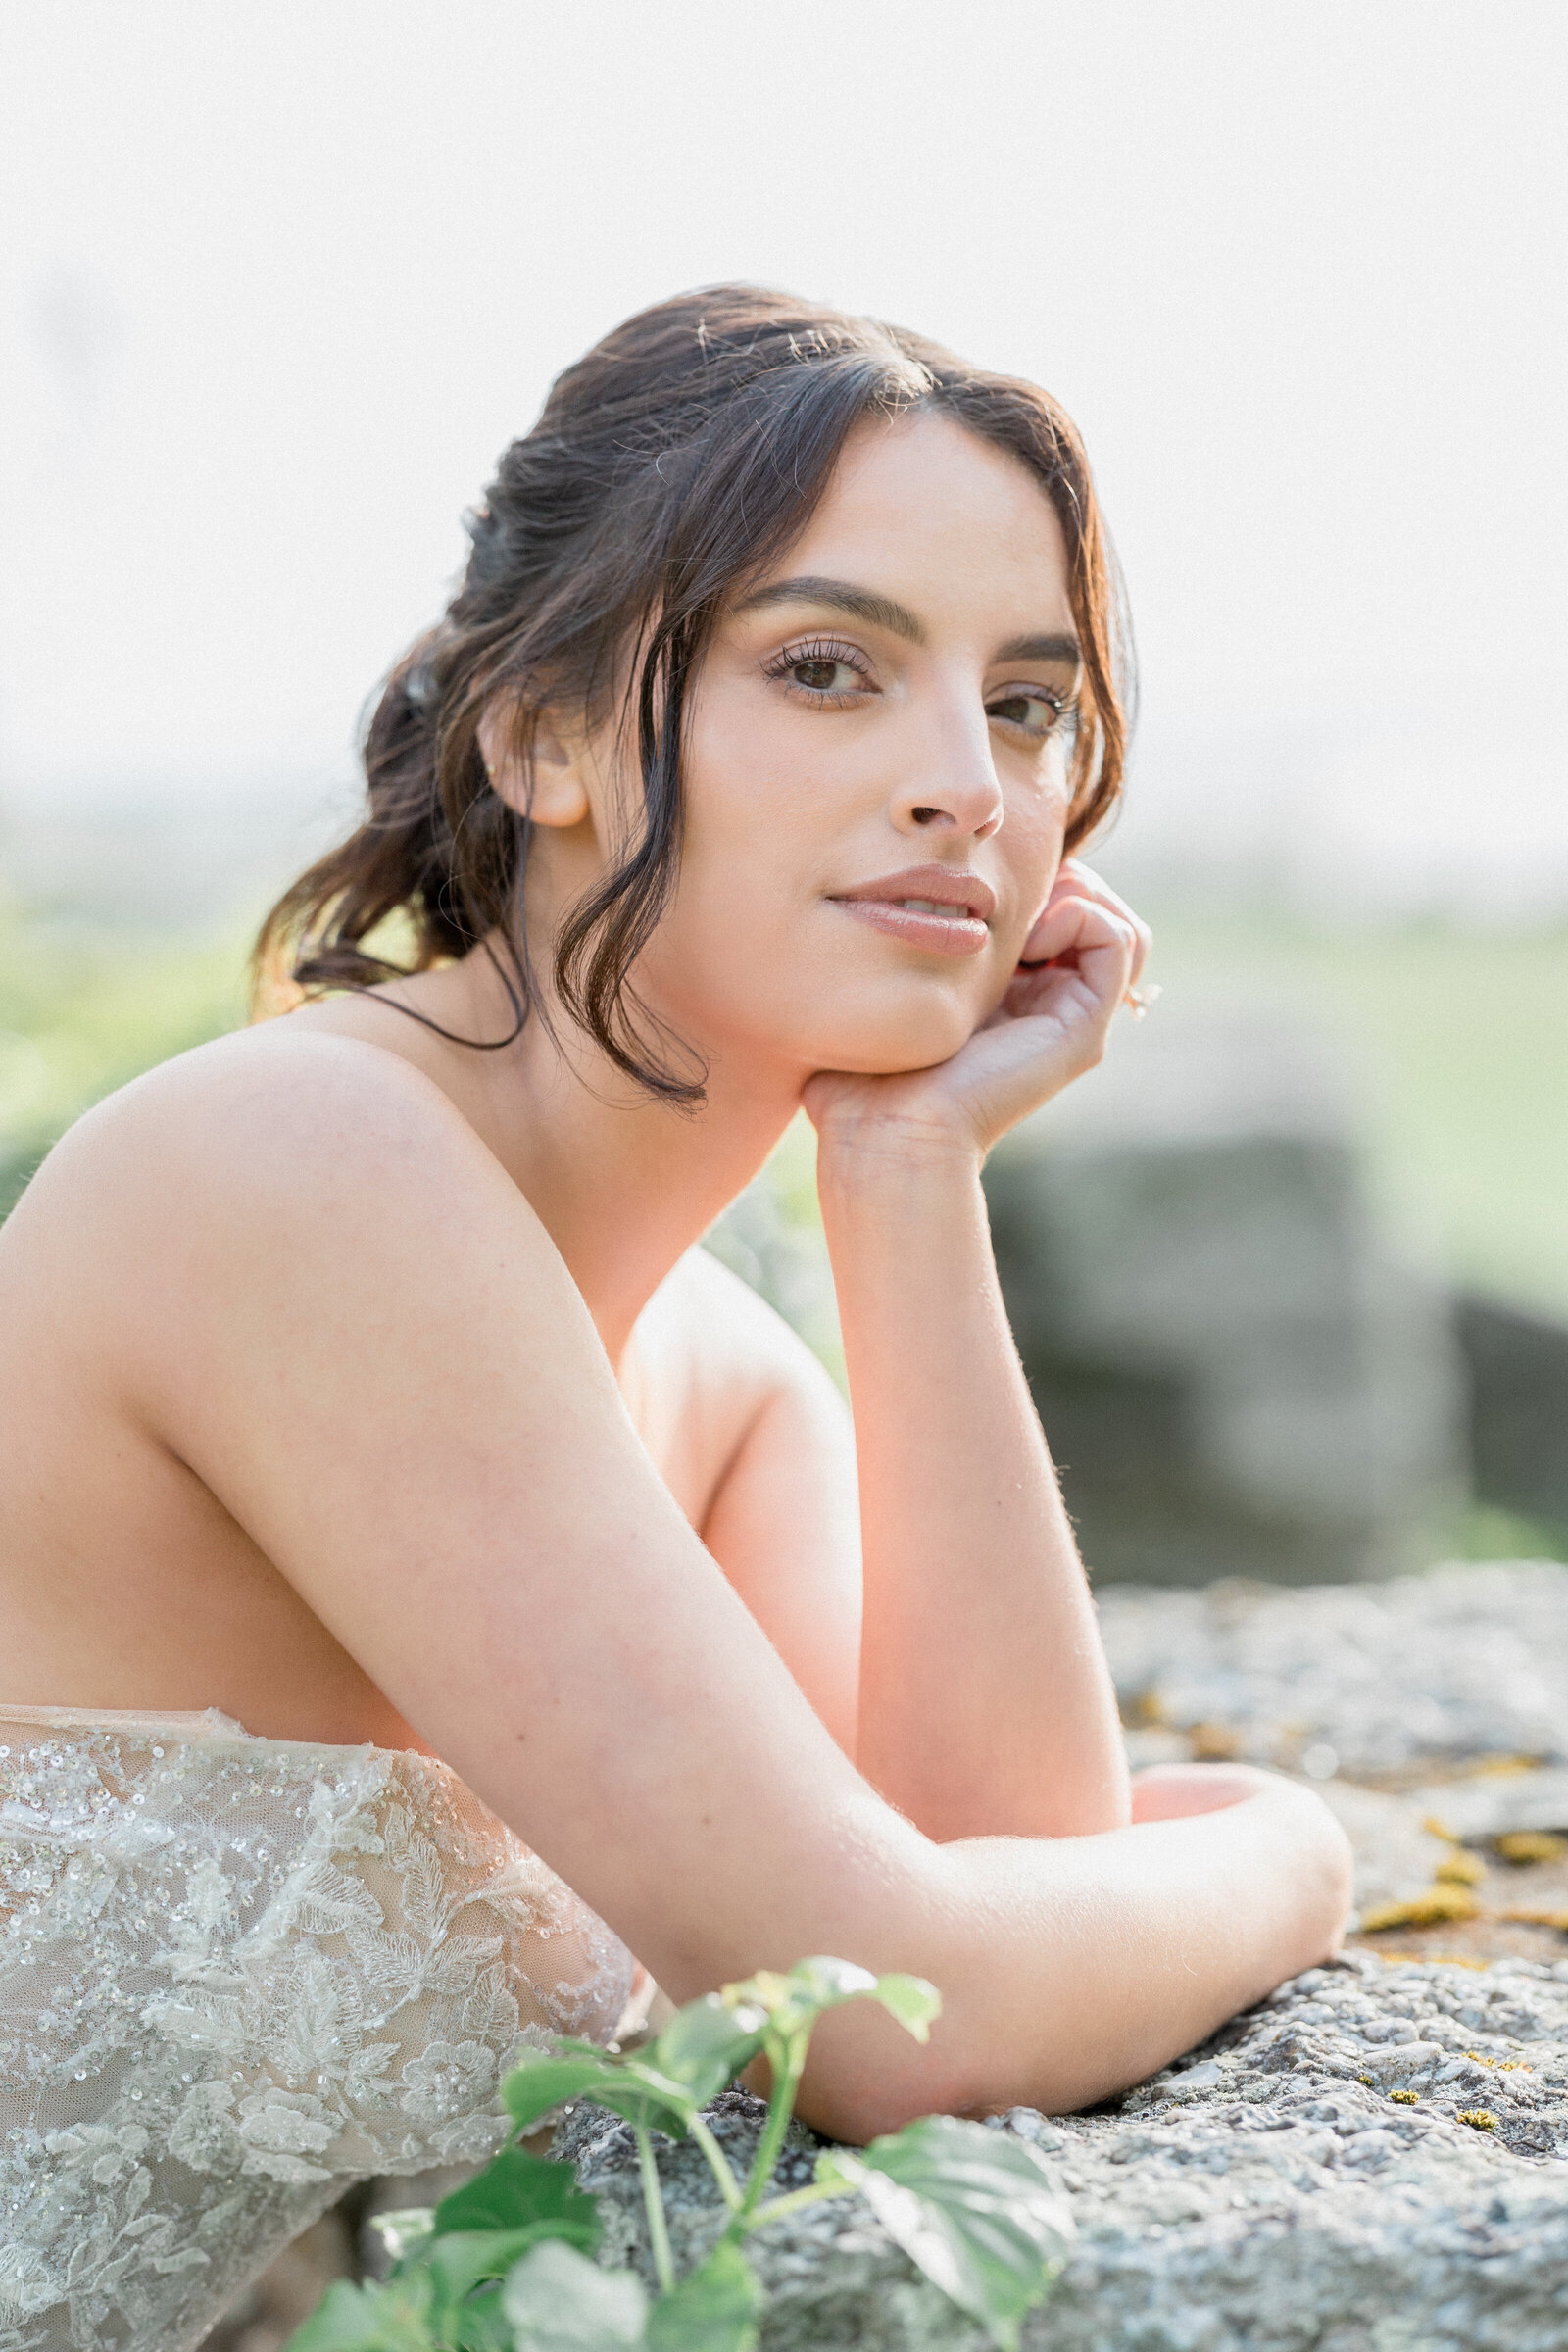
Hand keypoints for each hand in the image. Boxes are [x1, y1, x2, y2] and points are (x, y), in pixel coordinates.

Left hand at [803, 861, 1150, 1168]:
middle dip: (1051, 875)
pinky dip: (1081, 914)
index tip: (967, 880)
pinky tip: (1028, 937)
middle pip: (1085, 910)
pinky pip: (1119, 939)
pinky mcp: (1082, 1028)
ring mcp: (1068, 1018)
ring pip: (1113, 922)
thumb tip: (881, 888)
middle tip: (999, 888)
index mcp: (998, 996)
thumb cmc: (859, 1074)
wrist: (885, 1133)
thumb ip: (892, 942)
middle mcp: (1042, 1005)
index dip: (1020, 877)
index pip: (1043, 910)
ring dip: (1073, 891)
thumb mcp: (874, 988)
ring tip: (1019, 914)